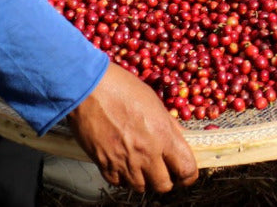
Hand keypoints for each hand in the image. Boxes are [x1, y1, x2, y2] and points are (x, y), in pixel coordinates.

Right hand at [66, 64, 197, 193]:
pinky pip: (118, 182)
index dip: (188, 174)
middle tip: (162, 168)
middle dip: (166, 179)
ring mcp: (124, 162)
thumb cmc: (123, 88)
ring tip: (140, 163)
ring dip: (144, 178)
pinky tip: (122, 162)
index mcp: (163, 136)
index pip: (186, 170)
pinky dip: (122, 176)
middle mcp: (146, 153)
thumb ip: (169, 126)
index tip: (185, 171)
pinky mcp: (104, 165)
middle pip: (164, 185)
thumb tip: (179, 140)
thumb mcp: (154, 103)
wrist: (88, 89)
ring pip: (141, 187)